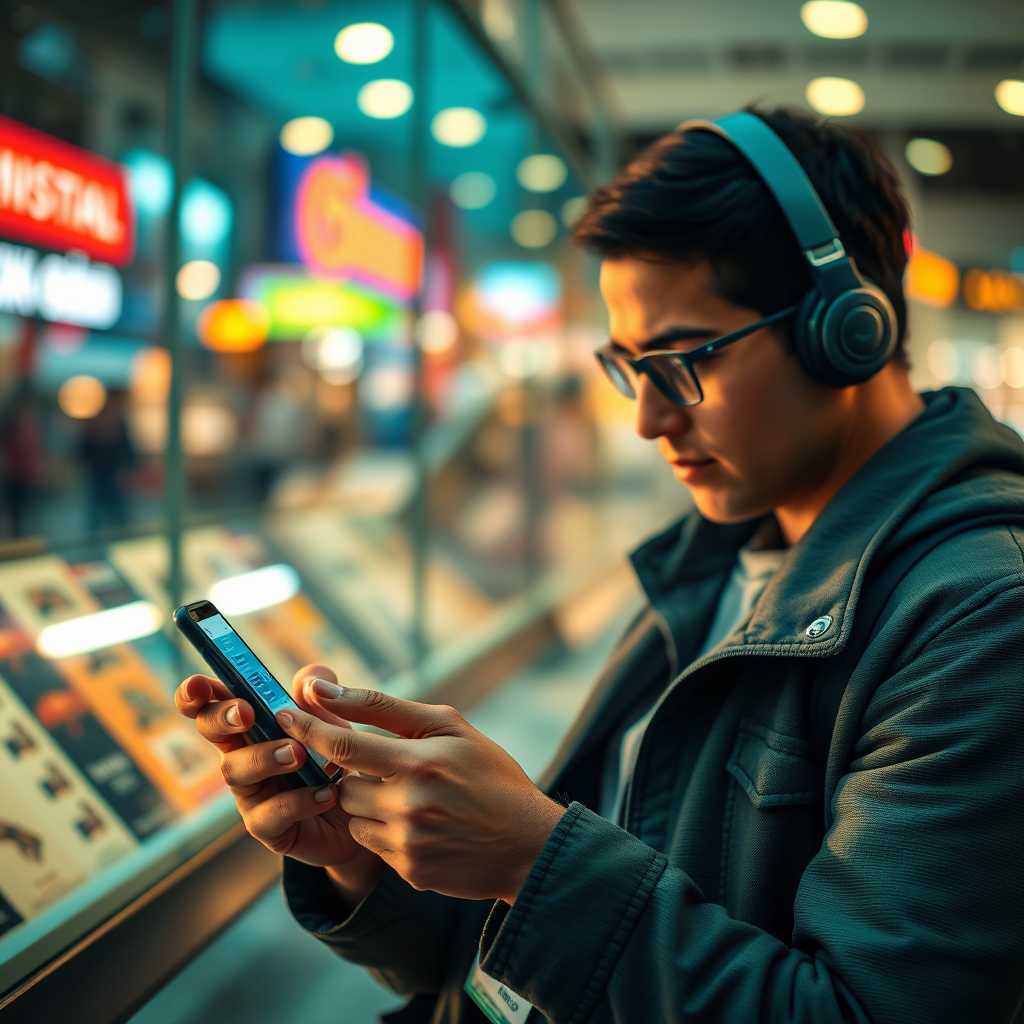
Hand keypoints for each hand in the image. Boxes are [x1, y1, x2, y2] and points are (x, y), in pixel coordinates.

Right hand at [173, 663, 379, 874]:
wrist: (363, 810)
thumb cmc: (338, 757)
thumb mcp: (335, 717)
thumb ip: (319, 693)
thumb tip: (307, 682)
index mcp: (253, 723)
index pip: (213, 702)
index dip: (195, 693)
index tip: (198, 685)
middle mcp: (244, 755)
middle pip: (210, 731)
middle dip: (221, 718)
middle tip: (246, 714)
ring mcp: (251, 793)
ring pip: (235, 772)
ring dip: (264, 757)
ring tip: (299, 754)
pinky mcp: (268, 828)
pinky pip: (270, 814)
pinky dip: (299, 800)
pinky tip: (327, 792)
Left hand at [275, 681, 566, 903]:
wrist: (528, 843)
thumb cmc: (489, 774)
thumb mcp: (450, 726)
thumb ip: (385, 708)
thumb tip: (325, 691)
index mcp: (419, 762)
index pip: (342, 743)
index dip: (306, 727)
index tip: (283, 712)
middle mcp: (408, 805)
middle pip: (343, 783)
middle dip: (353, 772)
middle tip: (385, 766)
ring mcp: (406, 843)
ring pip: (353, 815)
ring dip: (366, 802)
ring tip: (409, 796)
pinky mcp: (408, 871)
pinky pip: (371, 843)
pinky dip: (384, 829)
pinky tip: (420, 823)